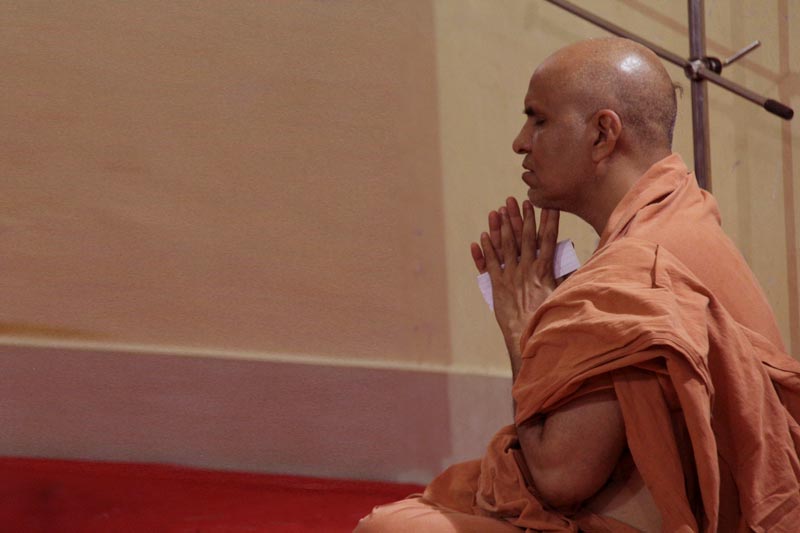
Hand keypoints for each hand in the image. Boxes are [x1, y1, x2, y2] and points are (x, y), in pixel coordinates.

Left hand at [471, 199, 559, 366]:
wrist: (528, 337)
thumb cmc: (550, 320)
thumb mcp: (566, 297)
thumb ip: (573, 280)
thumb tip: (588, 268)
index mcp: (545, 270)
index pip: (548, 239)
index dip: (548, 221)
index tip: (547, 205)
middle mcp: (527, 269)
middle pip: (525, 237)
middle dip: (523, 217)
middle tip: (520, 201)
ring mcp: (510, 276)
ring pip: (505, 246)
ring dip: (502, 227)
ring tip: (499, 210)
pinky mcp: (497, 286)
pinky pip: (490, 263)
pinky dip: (487, 249)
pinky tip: (484, 235)